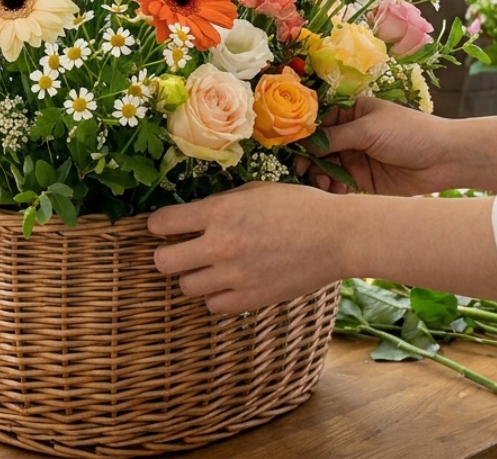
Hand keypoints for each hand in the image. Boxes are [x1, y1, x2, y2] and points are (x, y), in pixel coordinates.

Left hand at [149, 182, 342, 313]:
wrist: (339, 236)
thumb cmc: (300, 206)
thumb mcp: (255, 191)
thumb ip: (221, 204)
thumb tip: (194, 215)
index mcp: (219, 212)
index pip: (162, 223)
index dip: (158, 224)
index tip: (163, 226)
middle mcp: (221, 245)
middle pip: (163, 262)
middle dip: (167, 255)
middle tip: (180, 251)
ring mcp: (235, 276)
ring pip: (186, 287)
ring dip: (193, 276)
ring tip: (209, 267)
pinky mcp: (251, 299)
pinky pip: (213, 305)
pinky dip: (216, 296)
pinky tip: (228, 283)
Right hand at [302, 97, 459, 195]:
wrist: (444, 159)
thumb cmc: (409, 132)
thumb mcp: (369, 129)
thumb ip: (335, 137)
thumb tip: (303, 142)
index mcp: (352, 113)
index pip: (319, 122)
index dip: (302, 133)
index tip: (287, 145)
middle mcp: (351, 135)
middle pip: (318, 147)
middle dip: (307, 158)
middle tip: (300, 170)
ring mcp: (356, 158)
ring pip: (325, 167)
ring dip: (318, 175)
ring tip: (319, 183)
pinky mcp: (362, 181)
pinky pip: (338, 185)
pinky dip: (331, 189)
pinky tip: (331, 191)